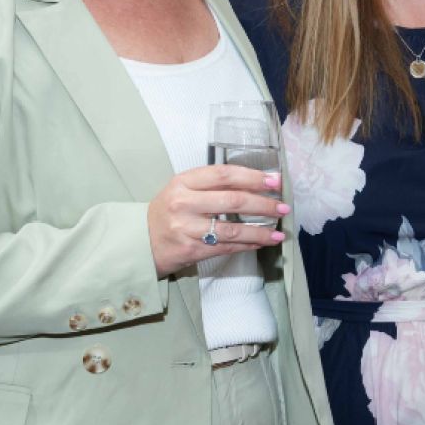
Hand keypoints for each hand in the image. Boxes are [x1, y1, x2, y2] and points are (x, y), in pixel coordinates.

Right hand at [148, 166, 287, 276]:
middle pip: (233, 201)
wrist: (140, 241)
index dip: (253, 177)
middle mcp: (183, 203)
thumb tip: (257, 183)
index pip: (224, 174)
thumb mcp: (183, 189)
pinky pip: (226, 247)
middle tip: (283, 208)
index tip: (275, 181)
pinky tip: (261, 243)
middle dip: (263, 205)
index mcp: (183, 182)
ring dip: (260, 232)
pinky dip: (247, 245)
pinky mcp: (190, 250)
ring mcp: (186, 229)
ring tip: (278, 233)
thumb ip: (213, 185)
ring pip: (232, 229)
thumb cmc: (169, 211)